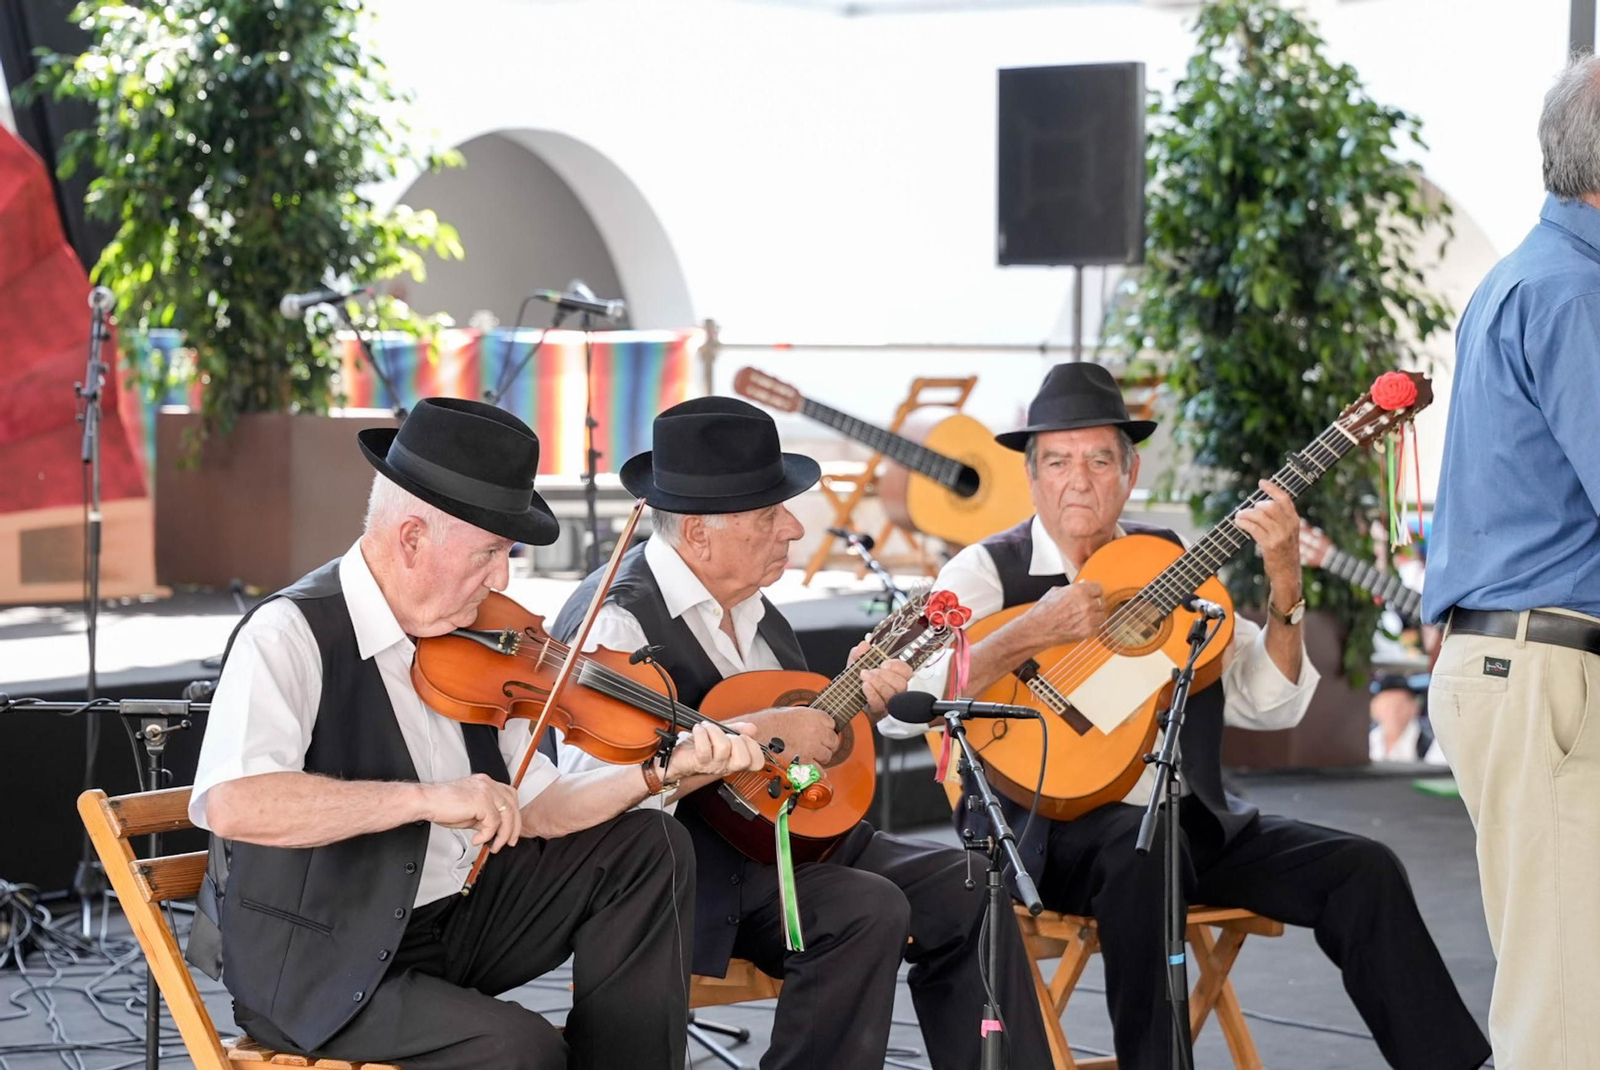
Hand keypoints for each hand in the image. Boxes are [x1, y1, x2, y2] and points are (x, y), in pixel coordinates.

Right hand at [422, 773, 521, 853]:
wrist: (427, 802)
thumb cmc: (442, 805)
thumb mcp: (470, 812)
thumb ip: (484, 817)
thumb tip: (494, 829)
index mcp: (486, 783)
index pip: (510, 796)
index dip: (514, 814)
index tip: (511, 830)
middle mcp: (488, 784)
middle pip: (513, 805)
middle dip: (514, 827)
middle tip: (509, 842)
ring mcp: (486, 791)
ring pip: (506, 815)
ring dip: (502, 835)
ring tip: (493, 846)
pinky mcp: (482, 801)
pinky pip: (493, 823)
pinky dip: (487, 835)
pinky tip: (478, 839)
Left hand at [664, 721, 764, 780]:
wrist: (676, 756)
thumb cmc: (698, 746)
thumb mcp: (721, 734)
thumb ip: (737, 730)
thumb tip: (752, 728)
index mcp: (734, 760)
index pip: (756, 763)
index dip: (754, 748)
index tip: (743, 736)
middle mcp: (725, 765)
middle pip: (743, 760)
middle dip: (737, 740)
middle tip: (726, 734)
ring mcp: (712, 765)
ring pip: (724, 748)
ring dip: (715, 731)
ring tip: (707, 728)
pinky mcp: (698, 762)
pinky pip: (704, 748)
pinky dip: (701, 733)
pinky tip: (698, 729)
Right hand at [741, 706, 840, 765]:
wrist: (756, 734)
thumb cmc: (768, 722)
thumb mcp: (790, 712)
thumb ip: (806, 717)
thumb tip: (811, 723)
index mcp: (813, 716)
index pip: (831, 724)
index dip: (826, 729)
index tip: (822, 733)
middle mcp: (816, 731)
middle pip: (833, 740)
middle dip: (826, 744)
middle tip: (819, 746)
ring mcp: (812, 747)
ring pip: (827, 755)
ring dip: (821, 757)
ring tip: (811, 756)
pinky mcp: (805, 762)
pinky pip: (818, 770)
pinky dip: (815, 771)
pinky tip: (811, 769)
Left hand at [847, 639, 913, 714]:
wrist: (842, 702)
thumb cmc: (853, 685)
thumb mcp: (855, 666)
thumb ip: (859, 654)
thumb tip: (864, 645)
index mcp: (891, 678)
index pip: (906, 671)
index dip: (898, 666)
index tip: (884, 663)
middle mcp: (892, 692)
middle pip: (901, 684)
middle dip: (885, 675)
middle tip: (871, 671)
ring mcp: (886, 704)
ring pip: (892, 694)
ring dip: (878, 682)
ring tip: (865, 677)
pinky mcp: (877, 713)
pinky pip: (880, 704)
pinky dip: (872, 693)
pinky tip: (865, 686)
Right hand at [1026, 580, 1107, 645]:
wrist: (1038, 629)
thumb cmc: (1043, 611)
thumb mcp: (1056, 592)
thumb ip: (1073, 589)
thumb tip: (1082, 586)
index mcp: (1079, 591)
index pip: (1099, 588)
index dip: (1094, 591)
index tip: (1093, 594)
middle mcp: (1086, 604)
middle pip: (1102, 602)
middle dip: (1095, 603)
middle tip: (1088, 606)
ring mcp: (1088, 619)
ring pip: (1102, 615)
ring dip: (1096, 615)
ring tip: (1086, 616)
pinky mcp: (1087, 632)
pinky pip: (1098, 627)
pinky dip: (1092, 627)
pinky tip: (1083, 624)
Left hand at [1236, 480, 1302, 599]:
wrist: (1288, 573)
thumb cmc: (1284, 552)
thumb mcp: (1288, 533)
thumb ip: (1279, 520)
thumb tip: (1259, 506)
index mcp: (1294, 521)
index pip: (1284, 499)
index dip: (1272, 488)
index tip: (1261, 482)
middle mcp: (1289, 526)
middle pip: (1268, 506)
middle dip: (1254, 506)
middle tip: (1245, 511)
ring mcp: (1280, 536)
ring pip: (1259, 516)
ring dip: (1245, 514)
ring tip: (1239, 516)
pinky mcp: (1270, 545)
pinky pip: (1254, 528)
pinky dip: (1243, 523)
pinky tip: (1238, 523)